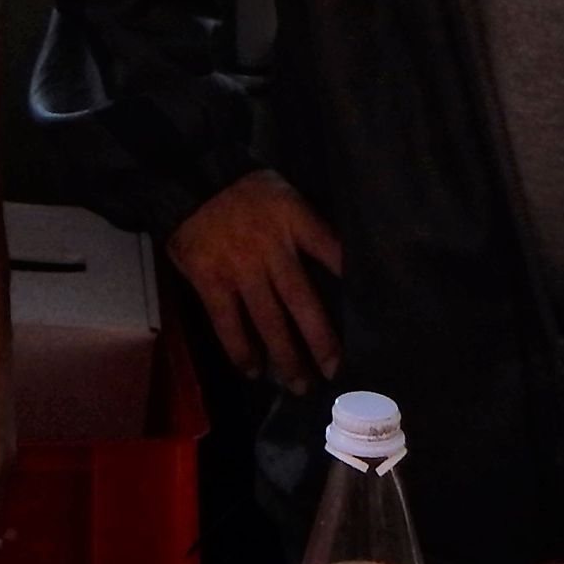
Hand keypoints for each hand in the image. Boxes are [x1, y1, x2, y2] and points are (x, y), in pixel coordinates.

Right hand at [169, 169, 345, 392]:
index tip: (370, 312)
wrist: (193, 179)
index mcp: (294, 221)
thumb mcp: (287, 195)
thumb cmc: (246, 190)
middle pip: (302, 302)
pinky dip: (240, 350)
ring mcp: (240, 268)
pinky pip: (228, 323)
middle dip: (320, 340)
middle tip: (333, 371)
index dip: (351, 283)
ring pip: (267, 320)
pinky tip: (252, 370)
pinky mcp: (211, 281)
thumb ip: (309, 226)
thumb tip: (339, 266)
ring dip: (284, 356)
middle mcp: (271, 248)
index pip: (332, 252)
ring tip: (298, 384)